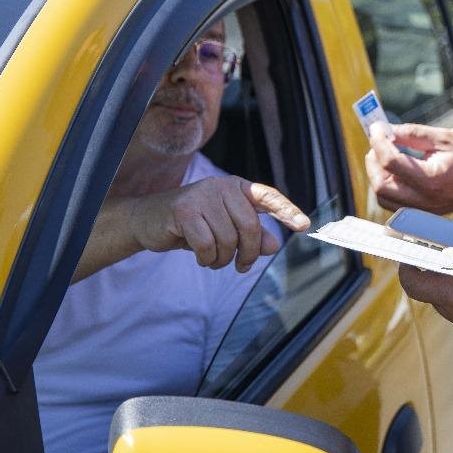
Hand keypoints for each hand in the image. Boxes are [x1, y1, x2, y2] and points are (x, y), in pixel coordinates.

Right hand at [126, 176, 310, 272]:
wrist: (148, 221)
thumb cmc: (192, 225)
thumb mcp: (224, 230)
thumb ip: (251, 236)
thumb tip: (274, 245)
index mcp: (235, 187)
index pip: (267, 196)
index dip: (286, 210)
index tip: (304, 225)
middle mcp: (221, 186)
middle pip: (249, 227)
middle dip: (247, 253)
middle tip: (240, 266)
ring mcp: (202, 196)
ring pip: (228, 239)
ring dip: (223, 259)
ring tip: (213, 259)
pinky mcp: (184, 211)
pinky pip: (208, 245)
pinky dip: (207, 259)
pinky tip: (200, 257)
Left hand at [364, 122, 452, 213]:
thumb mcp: (444, 137)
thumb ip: (412, 133)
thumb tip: (385, 129)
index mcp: (432, 180)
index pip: (391, 162)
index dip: (379, 141)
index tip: (376, 126)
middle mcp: (426, 200)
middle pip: (381, 186)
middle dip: (374, 162)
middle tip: (379, 141)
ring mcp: (425, 210)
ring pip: (384, 198)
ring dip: (378, 174)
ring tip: (387, 153)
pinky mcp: (425, 212)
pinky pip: (395, 203)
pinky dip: (389, 184)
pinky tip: (396, 167)